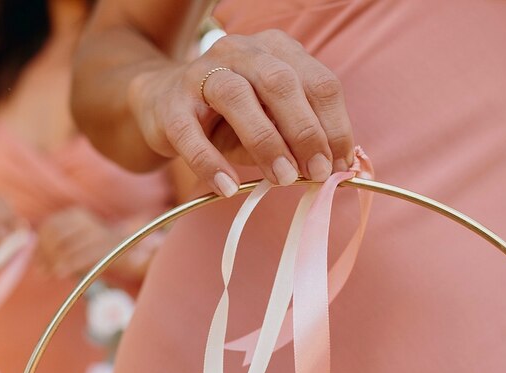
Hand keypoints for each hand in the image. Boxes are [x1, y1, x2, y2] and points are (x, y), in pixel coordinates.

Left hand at [36, 206, 119, 277]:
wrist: (130, 251)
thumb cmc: (95, 253)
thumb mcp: (72, 248)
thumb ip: (55, 253)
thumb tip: (38, 267)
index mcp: (75, 215)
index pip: (50, 226)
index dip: (40, 246)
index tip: (38, 263)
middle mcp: (85, 219)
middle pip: (56, 234)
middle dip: (46, 254)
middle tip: (42, 272)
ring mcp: (98, 231)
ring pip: (69, 245)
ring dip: (57, 262)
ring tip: (52, 274)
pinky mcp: (109, 245)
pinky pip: (84, 255)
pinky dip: (70, 265)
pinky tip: (61, 273)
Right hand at [127, 30, 354, 196]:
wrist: (162, 105)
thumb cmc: (230, 118)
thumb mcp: (272, 121)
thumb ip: (302, 138)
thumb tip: (339, 171)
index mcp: (277, 50)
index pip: (318, 82)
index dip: (335, 126)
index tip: (342, 167)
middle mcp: (241, 51)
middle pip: (281, 83)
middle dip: (306, 132)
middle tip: (318, 173)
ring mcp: (202, 73)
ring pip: (237, 97)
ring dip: (266, 142)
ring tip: (282, 179)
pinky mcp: (170, 104)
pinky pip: (190, 133)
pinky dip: (210, 163)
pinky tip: (228, 188)